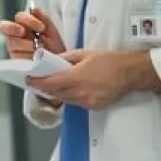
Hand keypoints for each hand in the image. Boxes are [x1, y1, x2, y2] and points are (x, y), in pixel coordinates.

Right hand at [0, 7, 65, 58]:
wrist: (59, 67)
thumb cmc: (55, 49)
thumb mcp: (52, 32)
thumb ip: (43, 19)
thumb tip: (33, 8)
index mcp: (24, 27)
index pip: (19, 17)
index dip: (27, 20)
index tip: (41, 28)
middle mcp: (15, 37)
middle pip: (5, 27)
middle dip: (14, 28)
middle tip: (24, 33)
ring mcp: (13, 50)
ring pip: (11, 42)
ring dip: (25, 45)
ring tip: (38, 51)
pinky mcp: (14, 62)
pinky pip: (15, 57)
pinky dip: (25, 57)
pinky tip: (34, 59)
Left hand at [28, 49, 158, 109]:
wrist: (132, 72)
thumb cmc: (109, 60)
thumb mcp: (85, 54)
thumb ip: (67, 58)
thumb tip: (53, 61)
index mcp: (76, 77)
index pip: (49, 84)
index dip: (37, 83)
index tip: (28, 80)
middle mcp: (80, 92)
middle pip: (55, 93)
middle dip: (46, 88)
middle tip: (39, 82)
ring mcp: (88, 102)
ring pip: (65, 100)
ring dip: (58, 93)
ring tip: (55, 85)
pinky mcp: (95, 107)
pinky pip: (77, 103)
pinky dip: (71, 97)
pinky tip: (73, 90)